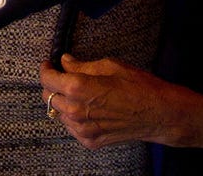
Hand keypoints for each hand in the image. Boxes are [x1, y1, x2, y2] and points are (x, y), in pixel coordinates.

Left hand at [40, 55, 172, 149]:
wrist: (156, 113)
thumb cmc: (137, 85)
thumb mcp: (109, 65)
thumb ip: (82, 65)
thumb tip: (66, 61)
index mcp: (79, 87)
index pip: (48, 79)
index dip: (46, 69)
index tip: (48, 64)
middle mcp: (75, 110)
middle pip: (48, 97)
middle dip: (52, 84)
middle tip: (62, 75)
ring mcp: (81, 129)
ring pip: (58, 113)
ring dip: (62, 101)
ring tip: (78, 91)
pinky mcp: (89, 140)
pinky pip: (71, 127)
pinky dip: (73, 116)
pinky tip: (87, 107)